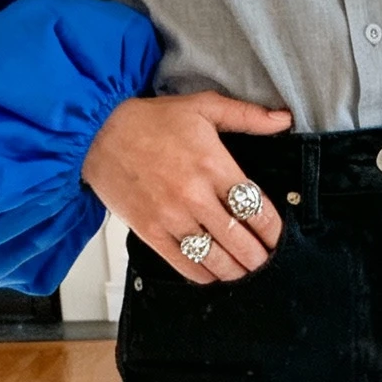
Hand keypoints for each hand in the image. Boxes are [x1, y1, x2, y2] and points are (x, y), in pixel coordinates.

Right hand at [82, 91, 291, 283]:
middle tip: (265, 260)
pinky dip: (204, 274)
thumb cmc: (152, 120)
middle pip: (239, 239)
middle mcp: (194, 195)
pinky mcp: (150, 232)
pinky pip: (184, 264)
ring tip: (245, 271)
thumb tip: (283, 119)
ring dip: (235, 270)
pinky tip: (214, 273)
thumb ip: (246, 116)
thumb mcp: (203, 106)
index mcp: (213, 164)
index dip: (273, 231)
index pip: (255, 208)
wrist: (98, 132)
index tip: (278, 239)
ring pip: (215, 257)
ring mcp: (171, 216)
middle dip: (258, 256)